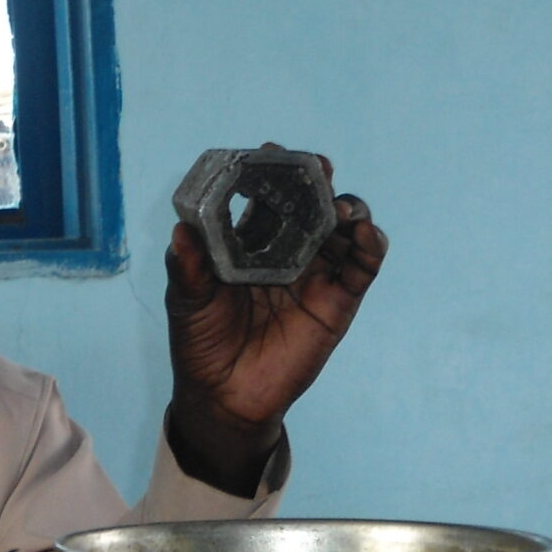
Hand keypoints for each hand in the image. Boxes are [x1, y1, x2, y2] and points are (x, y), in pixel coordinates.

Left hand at [165, 150, 386, 495]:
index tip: (271, 153)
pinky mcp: (339, 301)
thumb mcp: (188, 300)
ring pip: (343, 229)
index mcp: (249, 243)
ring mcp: (316, 274)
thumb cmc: (200, 343)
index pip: (267, 197)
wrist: (225, 398)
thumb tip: (181, 229)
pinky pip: (363, 266)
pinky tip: (362, 234)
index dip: (273, 173)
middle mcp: (287, 251)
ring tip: (342, 208)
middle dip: (317, 182)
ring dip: (349, 210)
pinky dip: (370, 245)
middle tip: (317, 167)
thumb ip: (188, 266)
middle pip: (311, 205)